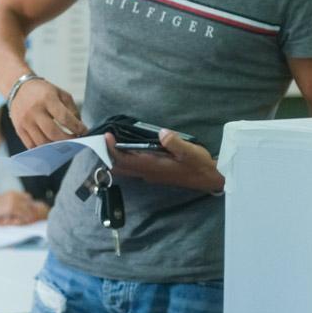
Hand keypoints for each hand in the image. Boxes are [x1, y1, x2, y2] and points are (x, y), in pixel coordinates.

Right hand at [0, 191, 48, 224]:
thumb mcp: (4, 201)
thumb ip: (12, 202)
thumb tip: (20, 206)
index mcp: (12, 193)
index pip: (27, 196)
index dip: (30, 203)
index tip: (33, 208)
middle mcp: (14, 196)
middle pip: (28, 202)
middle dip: (32, 209)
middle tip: (35, 215)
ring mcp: (12, 202)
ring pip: (26, 208)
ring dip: (30, 214)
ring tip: (32, 219)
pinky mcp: (11, 208)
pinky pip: (21, 213)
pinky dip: (25, 218)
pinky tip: (27, 221)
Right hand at [8, 78, 83, 147]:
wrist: (18, 88)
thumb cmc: (42, 91)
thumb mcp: (60, 93)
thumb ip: (72, 109)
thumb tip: (79, 127)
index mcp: (47, 99)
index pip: (64, 117)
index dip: (76, 127)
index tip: (83, 131)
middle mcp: (34, 110)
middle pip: (53, 133)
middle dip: (68, 140)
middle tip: (76, 140)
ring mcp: (25, 121)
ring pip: (42, 142)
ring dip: (56, 146)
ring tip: (64, 143)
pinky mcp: (19, 129)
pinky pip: (32, 146)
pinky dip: (43, 149)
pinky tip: (51, 145)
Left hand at [107, 130, 223, 193]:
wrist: (209, 179)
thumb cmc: (199, 165)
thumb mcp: (190, 152)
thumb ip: (175, 142)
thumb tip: (162, 133)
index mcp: (153, 166)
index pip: (125, 160)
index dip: (113, 149)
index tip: (107, 136)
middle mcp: (148, 172)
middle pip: (121, 166)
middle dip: (109, 154)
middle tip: (103, 138)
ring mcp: (150, 174)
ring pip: (126, 168)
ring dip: (115, 157)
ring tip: (110, 142)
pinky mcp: (154, 173)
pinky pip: (133, 167)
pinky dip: (124, 159)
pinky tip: (126, 149)